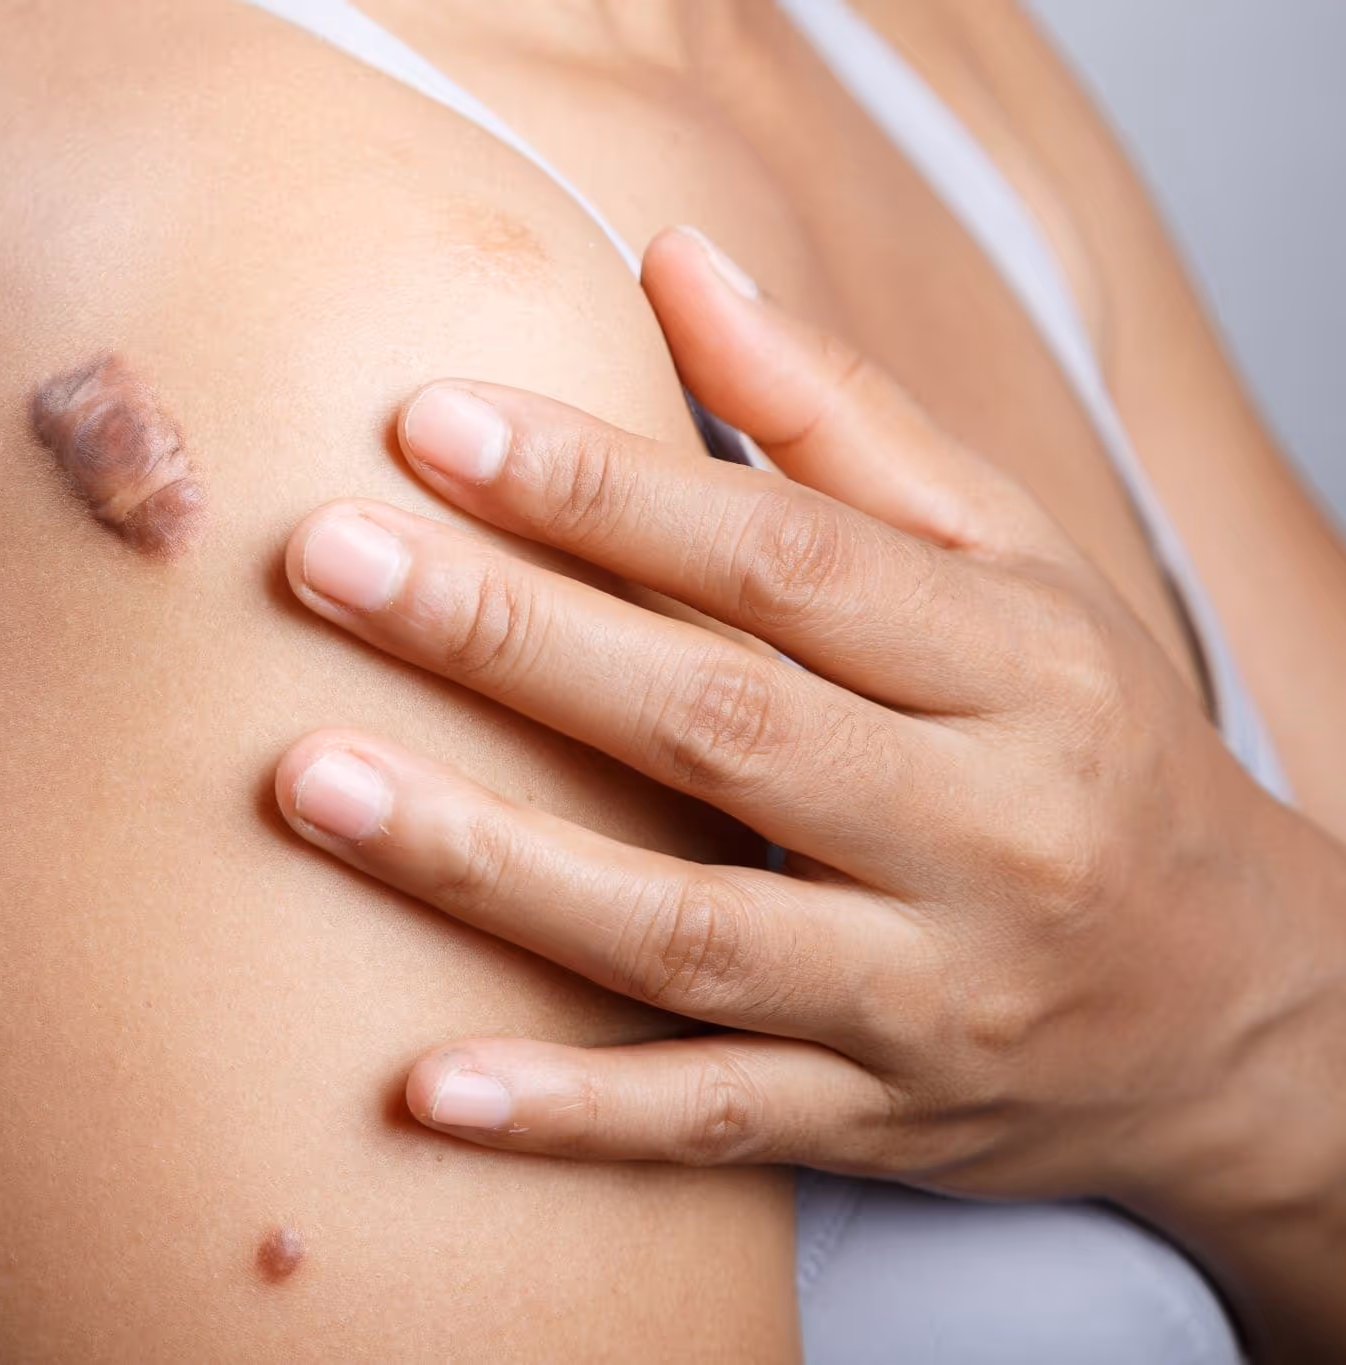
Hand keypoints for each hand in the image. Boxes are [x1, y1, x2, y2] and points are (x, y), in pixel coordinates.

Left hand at [272, 227, 1345, 1227]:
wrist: (1252, 1009)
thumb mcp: (1018, 565)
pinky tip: (422, 1087)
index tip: (432, 424)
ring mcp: (927, 995)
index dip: (602, 489)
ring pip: (689, 932)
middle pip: (721, 723)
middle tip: (324, 560)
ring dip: (491, 864)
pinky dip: (571, 1111)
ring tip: (311, 783)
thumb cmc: (1095, 745)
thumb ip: (840, 422)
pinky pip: (711, 1122)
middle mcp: (984, 830)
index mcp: (1019, 664)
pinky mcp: (879, 1120)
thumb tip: (677, 256)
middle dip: (511, 640)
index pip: (786, 559)